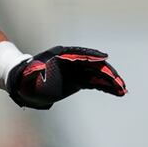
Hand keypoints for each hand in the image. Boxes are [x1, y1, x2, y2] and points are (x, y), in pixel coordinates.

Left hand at [7, 46, 127, 109]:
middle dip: (106, 72)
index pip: (78, 54)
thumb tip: (38, 71)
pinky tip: (118, 92)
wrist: (26, 84)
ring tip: (123, 90)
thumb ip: (34, 72)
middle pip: (93, 64)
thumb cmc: (25, 78)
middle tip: (119, 82)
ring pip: (98, 74)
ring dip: (111, 81)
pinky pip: (96, 82)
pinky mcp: (80, 80)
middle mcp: (72, 61)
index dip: (91, 56)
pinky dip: (107, 87)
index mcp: (60, 55)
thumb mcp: (27, 75)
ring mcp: (78, 70)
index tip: (104, 58)